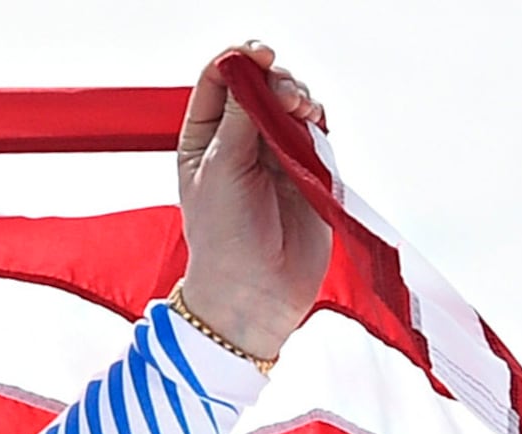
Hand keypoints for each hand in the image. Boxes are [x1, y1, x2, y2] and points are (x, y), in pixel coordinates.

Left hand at [171, 42, 334, 365]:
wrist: (256, 291)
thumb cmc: (224, 239)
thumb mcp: (221, 170)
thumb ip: (239, 118)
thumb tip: (249, 71)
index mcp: (204, 138)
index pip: (219, 80)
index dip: (239, 59)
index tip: (257, 54)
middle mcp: (240, 140)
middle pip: (261, 84)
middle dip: (275, 78)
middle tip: (284, 93)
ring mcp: (274, 152)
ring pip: (291, 101)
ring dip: (299, 95)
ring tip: (299, 109)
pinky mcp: (307, 167)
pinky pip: (315, 128)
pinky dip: (316, 118)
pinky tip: (314, 121)